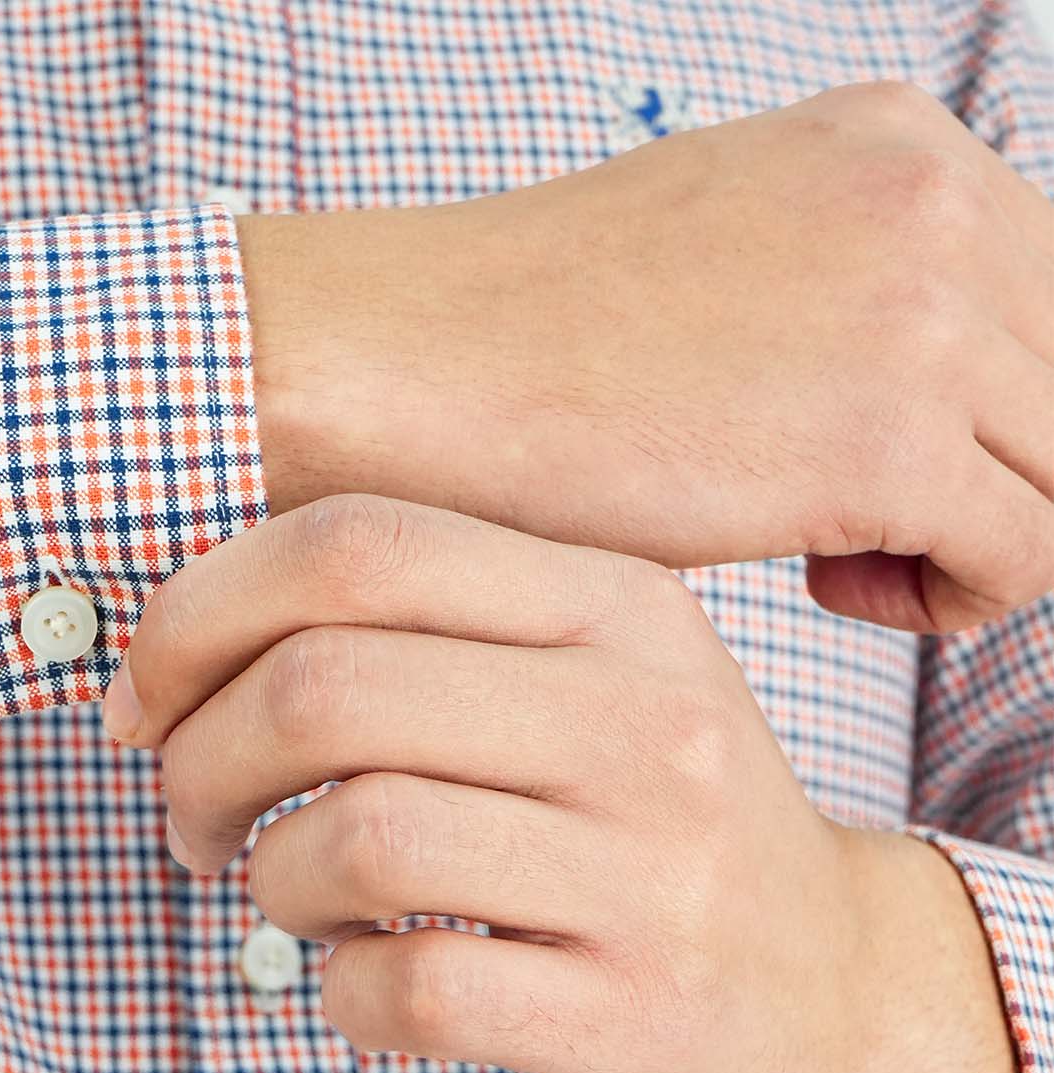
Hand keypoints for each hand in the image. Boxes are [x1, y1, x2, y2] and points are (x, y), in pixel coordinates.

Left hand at [103, 494, 1021, 1072]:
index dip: (196, 618)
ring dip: (268, 878)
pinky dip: (337, 990)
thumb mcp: (580, 676)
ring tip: (287, 897)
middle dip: (199, 762)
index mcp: (611, 604)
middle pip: (325, 687)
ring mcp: (651, 869)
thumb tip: (168, 650)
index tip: (143, 701)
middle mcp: (642, 718)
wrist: (829, 981)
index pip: (354, 547)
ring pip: (357, 835)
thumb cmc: (649, 815)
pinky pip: (408, 987)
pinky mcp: (638, 1012)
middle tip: (189, 820)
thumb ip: (416, 632)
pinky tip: (360, 979)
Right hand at [238, 82, 1053, 632]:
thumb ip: (844, 289)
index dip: (997, 411)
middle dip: (999, 480)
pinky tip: (827, 589)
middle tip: (875, 532)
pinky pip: (1024, 556)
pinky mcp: (881, 437)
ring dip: (980, 544)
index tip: (897, 470)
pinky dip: (946, 601)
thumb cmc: (525, 339)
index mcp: (894, 145)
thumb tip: (916, 392)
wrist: (407, 363)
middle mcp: (933, 203)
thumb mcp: (722, 259)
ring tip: (851, 566)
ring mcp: (920, 312)